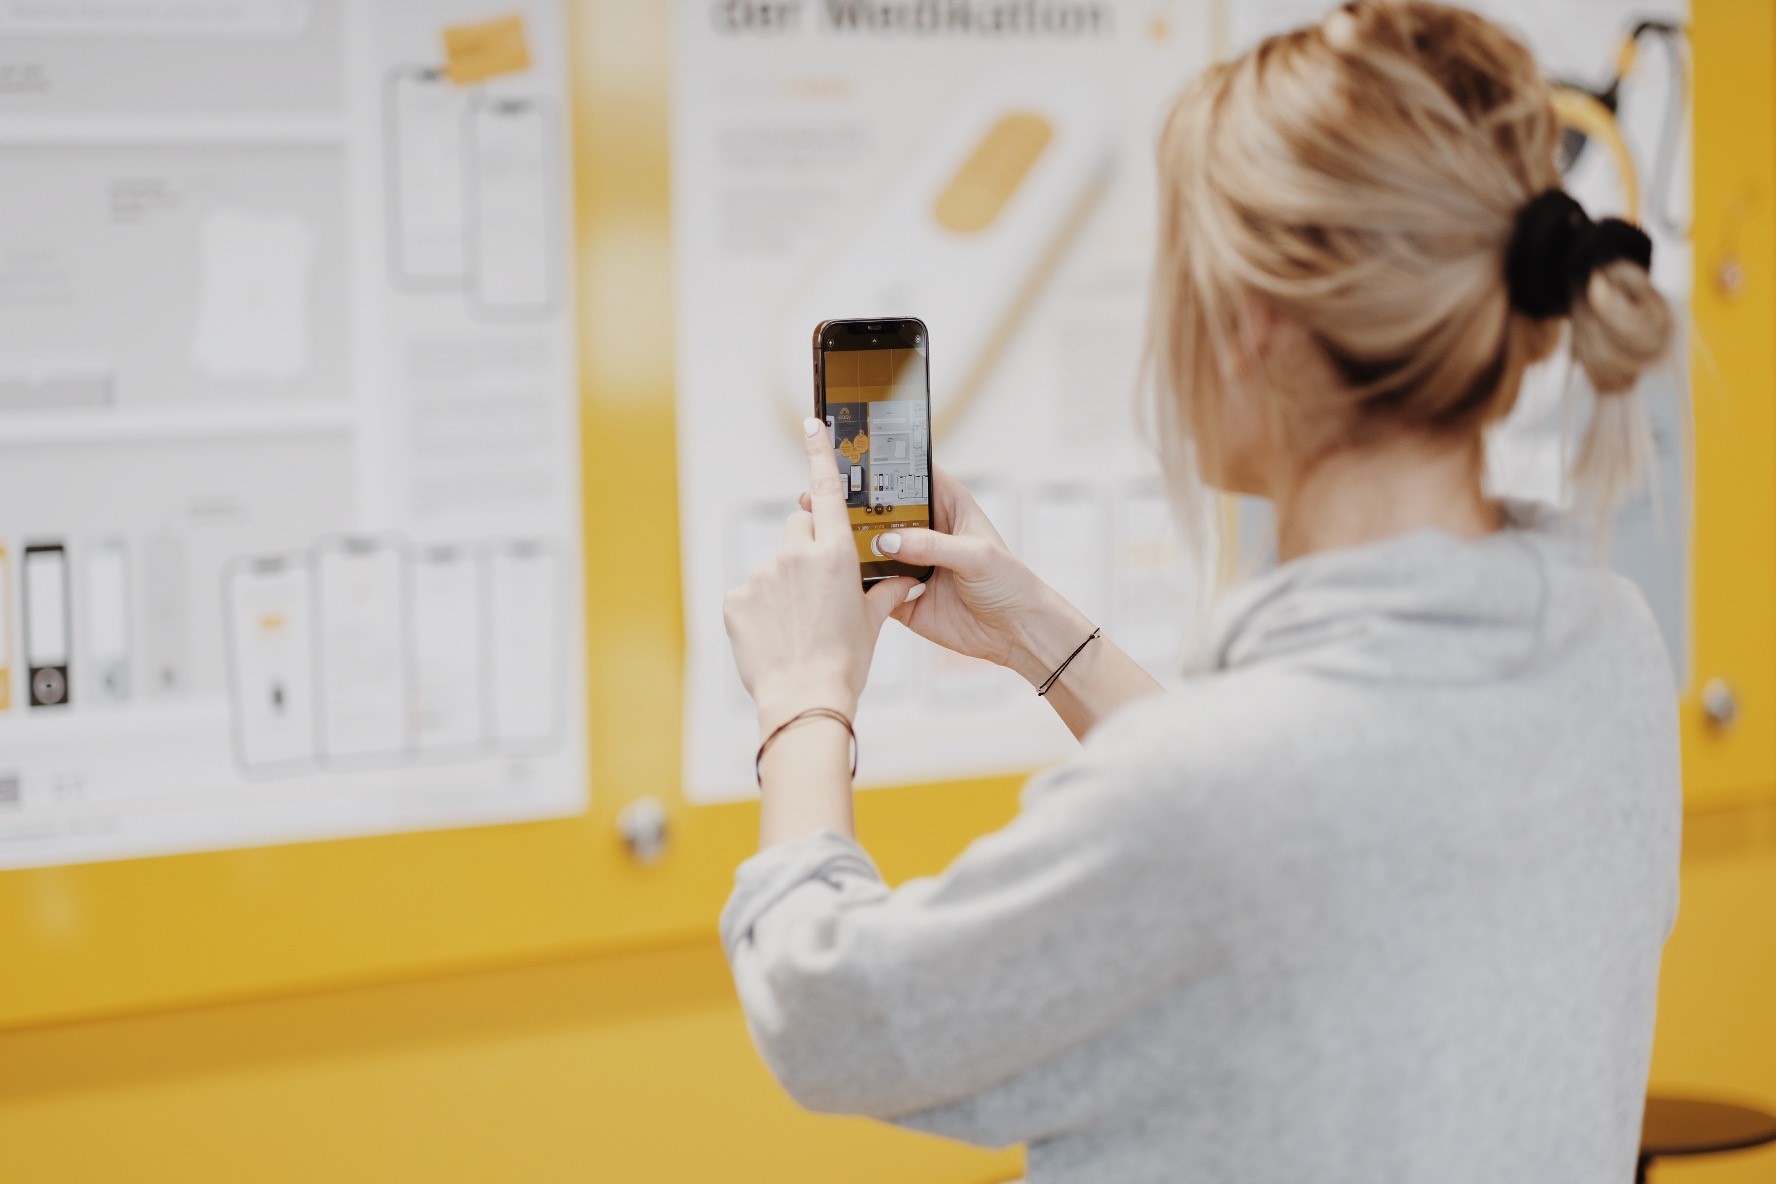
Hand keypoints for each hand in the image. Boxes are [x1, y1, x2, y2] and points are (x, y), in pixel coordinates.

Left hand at [725, 418, 918, 725]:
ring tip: (798, 624)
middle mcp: (796, 554)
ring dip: (785, 584)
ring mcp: (762, 575)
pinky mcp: (736, 598)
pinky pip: (750, 593)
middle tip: (819, 588)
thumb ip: (884, 591)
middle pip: (799, 527)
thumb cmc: (844, 663)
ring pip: (775, 564)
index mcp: (835, 553)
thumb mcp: (871, 623)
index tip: (812, 422)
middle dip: (809, 546)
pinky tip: (775, 634)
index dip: (819, 452)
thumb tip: (903, 580)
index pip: (827, 490)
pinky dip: (760, 609)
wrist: (804, 699)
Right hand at [799, 466, 1091, 684]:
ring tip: (816, 526)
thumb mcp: (976, 556)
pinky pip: (871, 586)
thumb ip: (932, 545)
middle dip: (853, 502)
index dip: (887, 463)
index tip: (853, 450)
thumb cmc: (1009, 583)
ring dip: (846, 540)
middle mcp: (925, 531)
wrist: (1016, 633)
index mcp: (948, 507)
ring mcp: (911, 563)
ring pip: (871, 547)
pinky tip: (831, 571)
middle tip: (820, 490)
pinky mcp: (901, 595)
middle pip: (883, 510)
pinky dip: (854, 581)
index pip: (913, 475)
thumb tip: (886, 541)